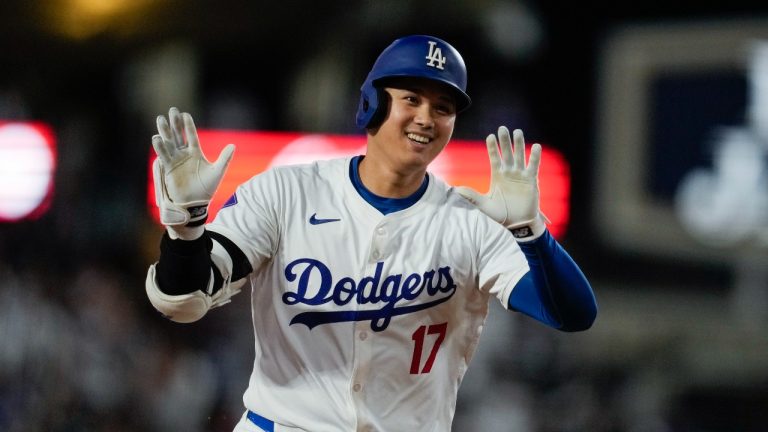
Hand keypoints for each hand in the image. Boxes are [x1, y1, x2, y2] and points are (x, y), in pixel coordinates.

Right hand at [152, 107, 234, 238]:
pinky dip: (160, 147)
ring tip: (161, 119)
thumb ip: (225, 158)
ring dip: (165, 132)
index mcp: (195, 152)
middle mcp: (184, 154)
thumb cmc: (207, 188)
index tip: (185, 114)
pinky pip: (164, 155)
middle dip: (175, 123)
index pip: (191, 135)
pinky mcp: (168, 168)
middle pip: (178, 135)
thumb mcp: (218, 171)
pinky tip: (157, 138)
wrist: (196, 203)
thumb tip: (233, 145)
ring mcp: (175, 160)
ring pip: (169, 142)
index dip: (188, 125)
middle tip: (172, 110)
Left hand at [455, 126, 546, 240]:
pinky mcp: (531, 180)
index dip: (492, 147)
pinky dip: (534, 157)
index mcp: (497, 176)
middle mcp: (509, 173)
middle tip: (503, 128)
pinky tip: (535, 146)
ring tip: (517, 132)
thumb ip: (472, 196)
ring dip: (519, 144)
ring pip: (519, 156)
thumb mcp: (484, 204)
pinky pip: (533, 166)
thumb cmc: (501, 215)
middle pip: (506, 153)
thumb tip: (455, 190)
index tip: (490, 136)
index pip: (494, 158)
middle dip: (505, 141)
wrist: (517, 224)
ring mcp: (520, 175)